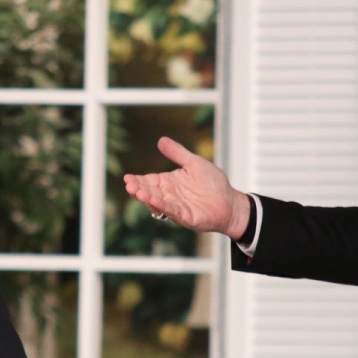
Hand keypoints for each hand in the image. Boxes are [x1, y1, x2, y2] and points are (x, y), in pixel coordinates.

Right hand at [122, 136, 251, 237]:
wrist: (231, 201)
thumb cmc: (213, 183)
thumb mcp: (194, 163)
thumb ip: (177, 153)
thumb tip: (160, 140)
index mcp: (169, 183)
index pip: (149, 181)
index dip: (138, 180)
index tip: (127, 178)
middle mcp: (170, 196)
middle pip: (150, 192)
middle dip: (138, 189)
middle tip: (129, 185)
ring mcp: (177, 207)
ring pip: (158, 203)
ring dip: (147, 198)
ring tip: (137, 192)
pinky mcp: (186, 217)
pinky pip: (172, 211)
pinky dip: (163, 206)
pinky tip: (154, 200)